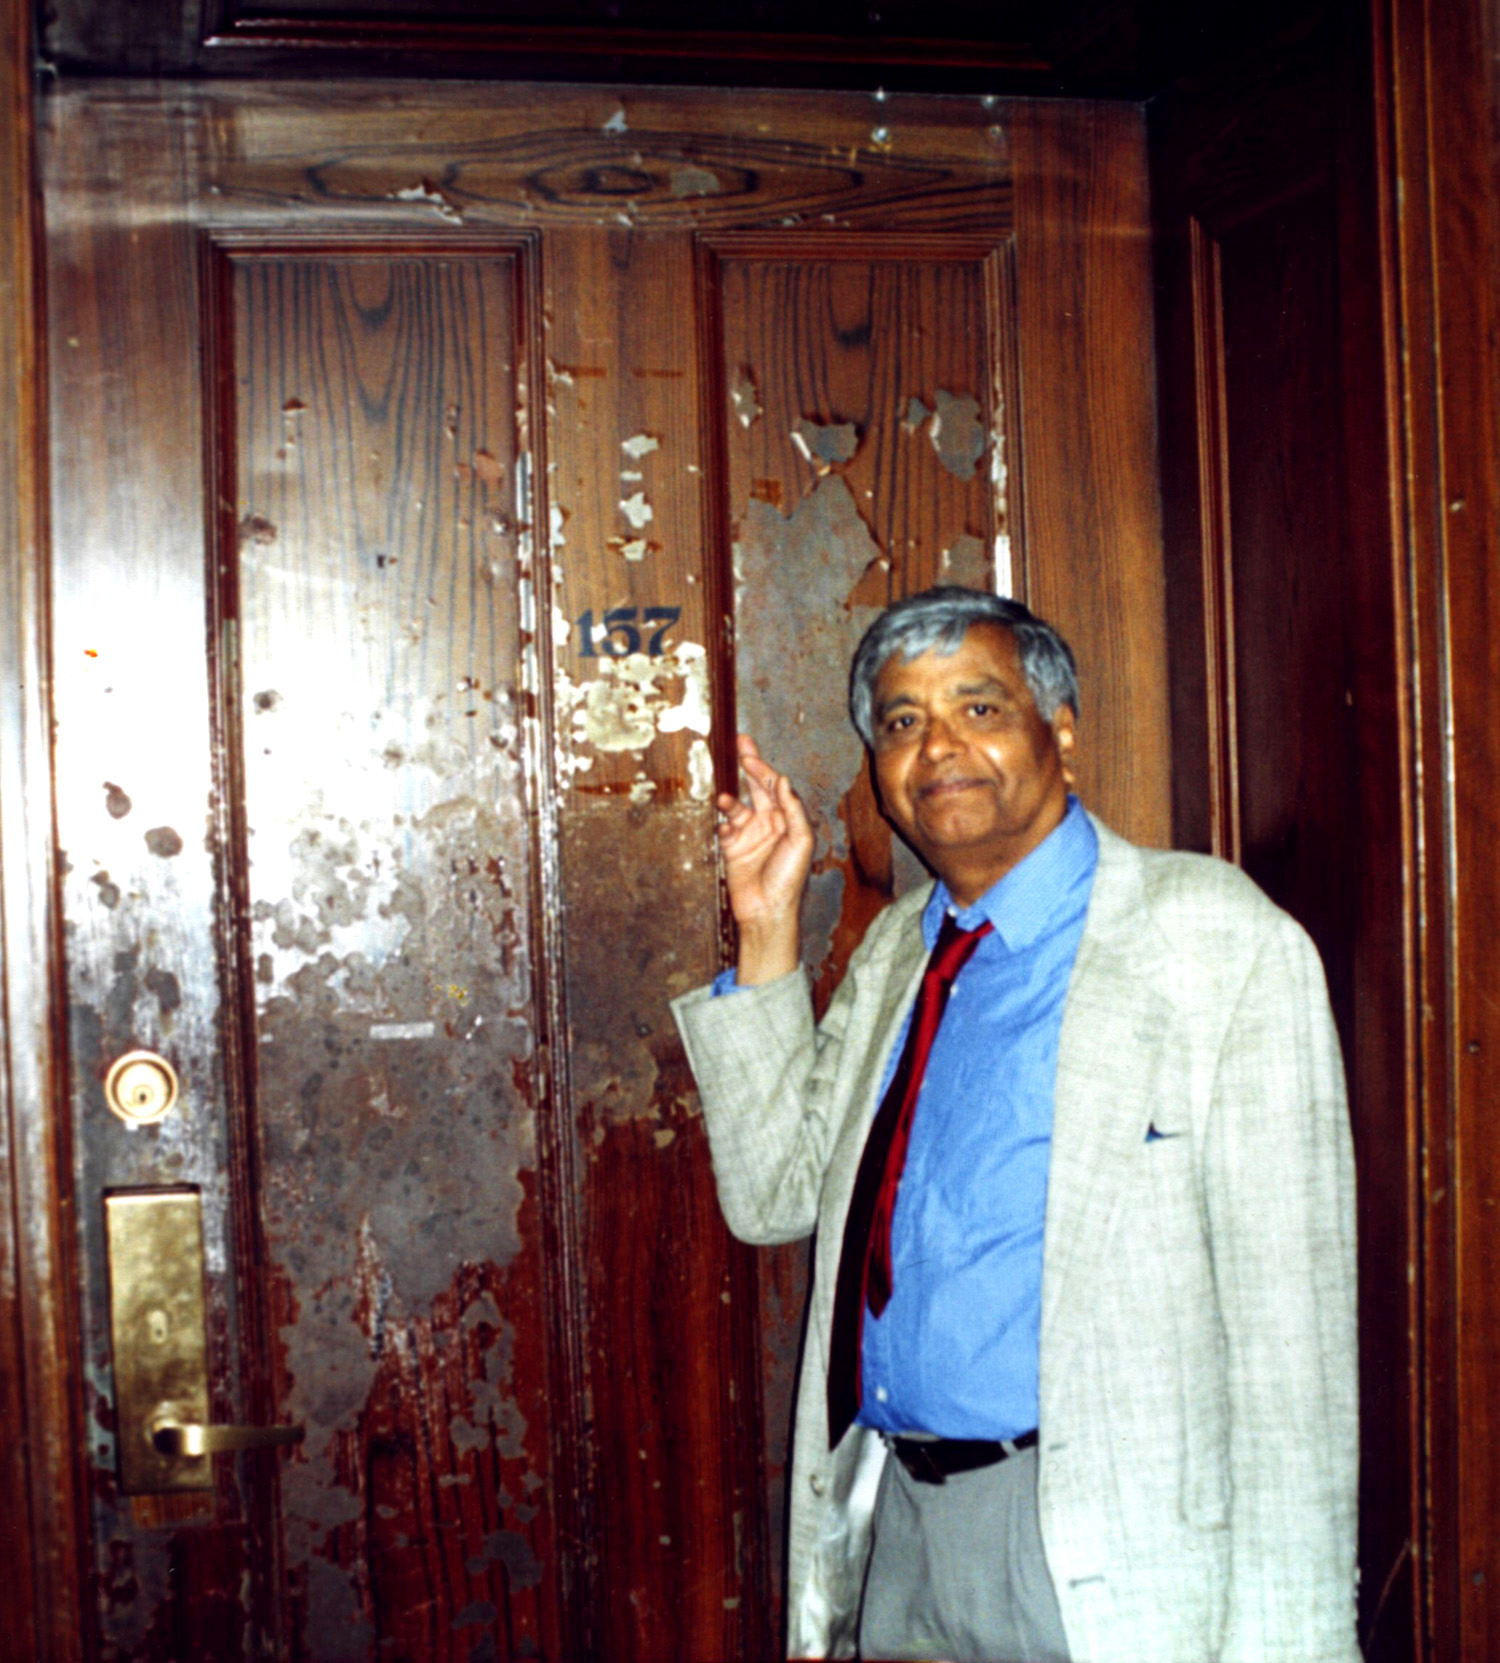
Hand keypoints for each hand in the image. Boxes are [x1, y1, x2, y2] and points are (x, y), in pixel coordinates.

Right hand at [717, 734, 813, 983]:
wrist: (767, 911)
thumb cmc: (789, 879)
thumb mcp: (800, 841)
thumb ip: (793, 809)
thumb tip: (783, 780)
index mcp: (788, 820)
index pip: (774, 786)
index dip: (762, 768)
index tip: (748, 753)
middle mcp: (769, 823)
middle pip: (756, 787)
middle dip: (747, 766)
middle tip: (738, 745)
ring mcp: (750, 835)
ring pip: (737, 806)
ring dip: (730, 801)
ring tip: (724, 800)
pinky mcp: (733, 848)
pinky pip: (725, 827)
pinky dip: (723, 822)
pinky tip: (724, 825)